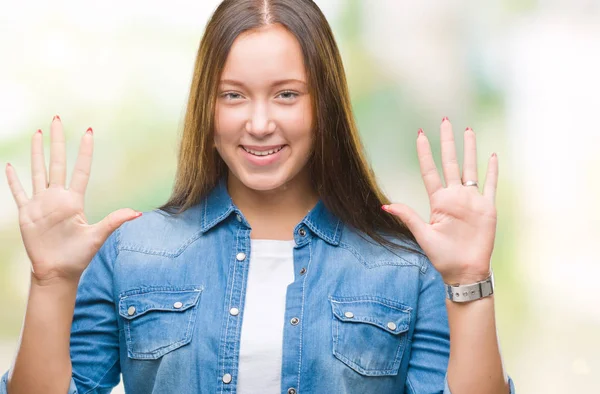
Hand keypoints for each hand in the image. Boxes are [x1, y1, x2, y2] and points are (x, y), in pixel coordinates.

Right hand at [5, 116, 141, 284]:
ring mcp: (41, 204)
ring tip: (39, 133)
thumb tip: (137, 213)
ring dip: (37, 152)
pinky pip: (19, 192)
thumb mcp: (97, 236)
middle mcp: (58, 197)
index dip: (84, 151)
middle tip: (57, 119)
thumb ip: (114, 221)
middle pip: (56, 162)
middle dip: (57, 141)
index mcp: (74, 200)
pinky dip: (14, 179)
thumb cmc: (78, 256)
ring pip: (38, 171)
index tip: (88, 132)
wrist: (57, 272)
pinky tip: (10, 165)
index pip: (80, 169)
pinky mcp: (27, 213)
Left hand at [382, 118, 497, 284]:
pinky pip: (490, 185)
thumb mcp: (422, 235)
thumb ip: (407, 217)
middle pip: (450, 162)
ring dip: (469, 149)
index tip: (420, 135)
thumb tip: (384, 205)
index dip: (425, 153)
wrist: (464, 271)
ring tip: (467, 130)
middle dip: (447, 142)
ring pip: (471, 168)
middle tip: (444, 120)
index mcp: (438, 201)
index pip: (430, 171)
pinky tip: (493, 156)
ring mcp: (471, 201)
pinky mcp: (487, 208)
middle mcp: (454, 196)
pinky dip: (492, 171)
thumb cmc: (442, 256)